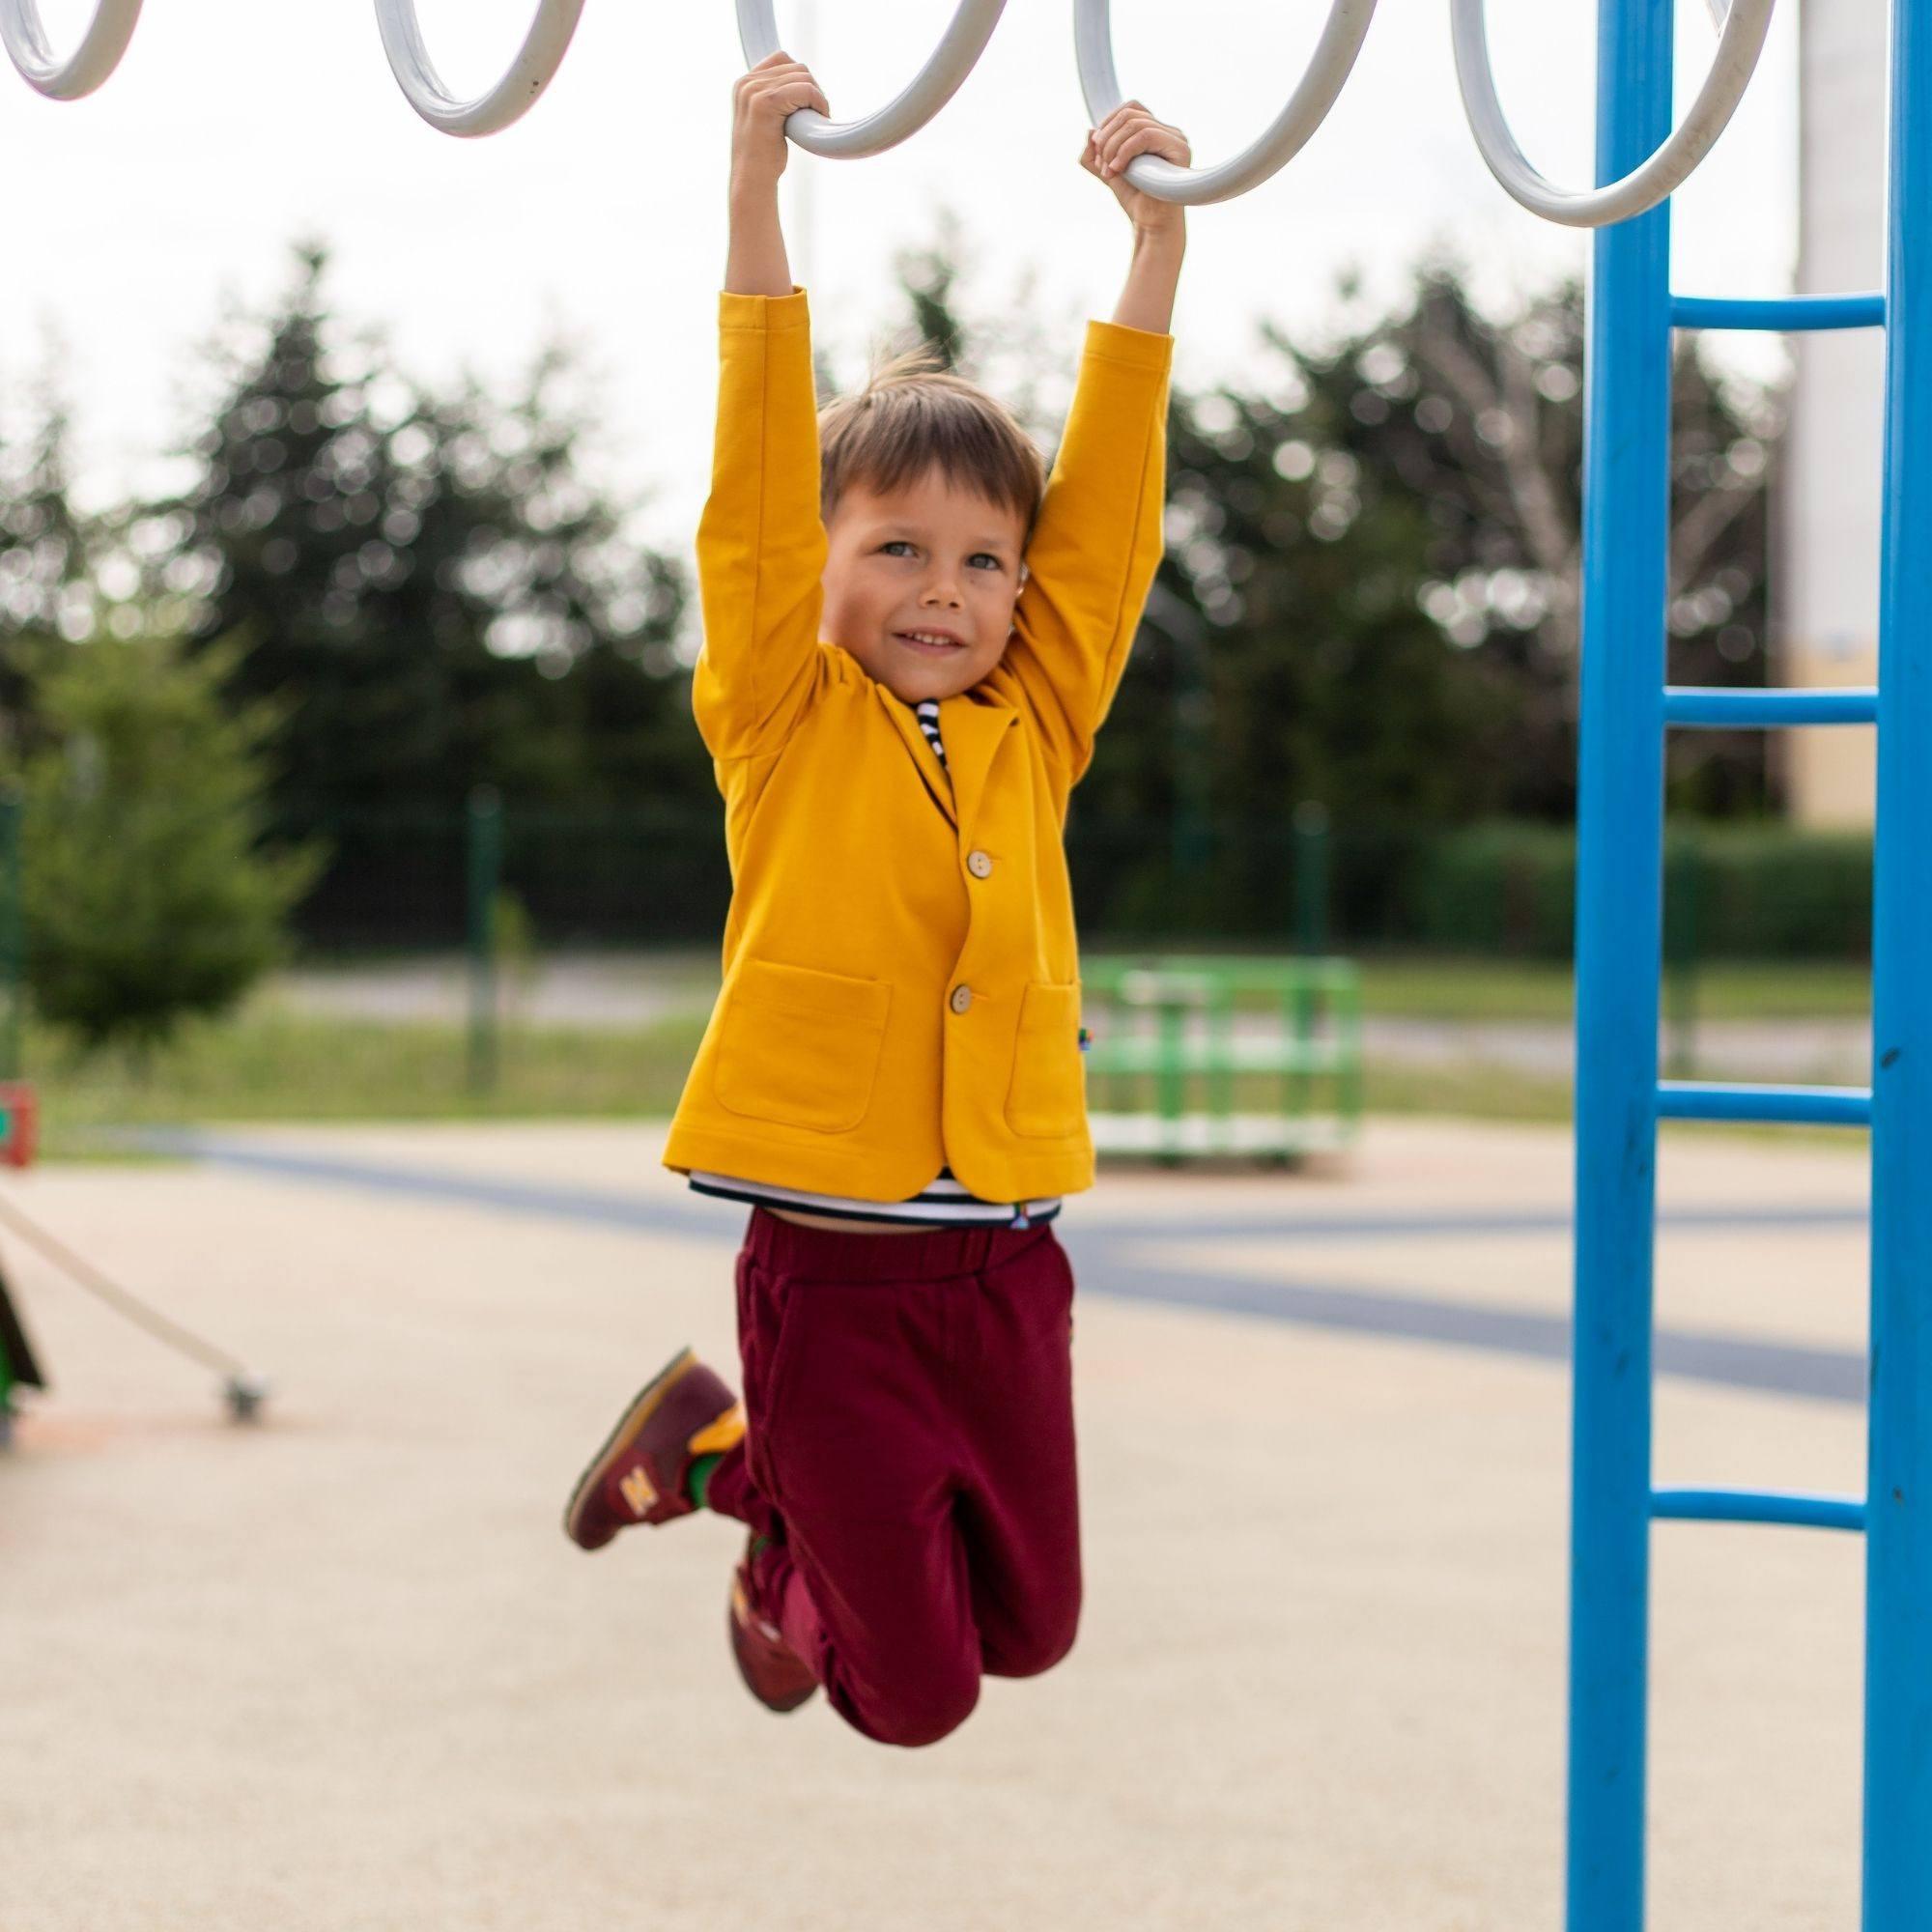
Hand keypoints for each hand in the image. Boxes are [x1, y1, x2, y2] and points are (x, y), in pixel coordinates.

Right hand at [731, 50, 830, 192]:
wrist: (752, 181)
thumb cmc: (763, 157)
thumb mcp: (765, 119)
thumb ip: (775, 96)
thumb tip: (801, 78)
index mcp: (744, 83)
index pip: (782, 59)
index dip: (800, 79)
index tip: (806, 105)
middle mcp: (747, 82)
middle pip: (796, 67)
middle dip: (812, 89)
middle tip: (815, 115)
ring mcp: (754, 91)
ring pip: (803, 77)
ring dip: (817, 98)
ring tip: (816, 119)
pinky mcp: (766, 102)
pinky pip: (805, 90)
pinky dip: (818, 102)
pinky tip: (819, 119)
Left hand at [1082, 102, 1190, 236]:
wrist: (1150, 224)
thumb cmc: (1134, 199)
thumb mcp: (1107, 172)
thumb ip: (1094, 154)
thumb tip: (1089, 131)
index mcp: (1154, 132)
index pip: (1131, 108)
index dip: (1109, 121)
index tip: (1096, 148)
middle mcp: (1168, 131)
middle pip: (1129, 114)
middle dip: (1107, 139)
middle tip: (1101, 165)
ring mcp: (1176, 139)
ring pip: (1135, 124)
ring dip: (1113, 147)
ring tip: (1108, 171)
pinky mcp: (1180, 149)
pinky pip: (1146, 135)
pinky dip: (1125, 151)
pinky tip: (1117, 170)